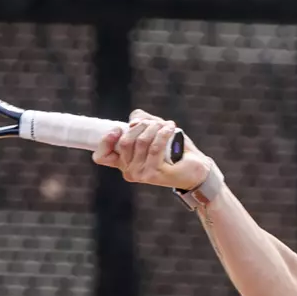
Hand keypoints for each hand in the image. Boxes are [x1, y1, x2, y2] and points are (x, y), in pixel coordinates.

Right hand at [92, 109, 212, 191]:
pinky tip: (171, 128)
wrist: (195, 167)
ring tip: (167, 125)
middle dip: (141, 125)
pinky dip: (163, 133)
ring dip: (155, 127)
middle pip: (124, 141)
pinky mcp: (153, 174)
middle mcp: (129, 171)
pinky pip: (155, 147)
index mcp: (124, 162)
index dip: (105, 140)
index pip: (101, 157)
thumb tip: (133, 120)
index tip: (118, 128)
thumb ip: (141, 120)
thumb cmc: (174, 149)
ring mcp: (140, 174)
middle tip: (156, 123)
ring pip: (141, 142)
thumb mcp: (154, 130)